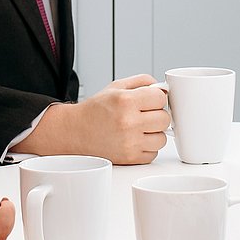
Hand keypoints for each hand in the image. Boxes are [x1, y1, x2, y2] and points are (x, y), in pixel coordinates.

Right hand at [21, 74, 168, 162]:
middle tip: (145, 115)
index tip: (150, 101)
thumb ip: (142, 81)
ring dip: (154, 133)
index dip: (157, 98)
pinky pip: (153, 154)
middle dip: (157, 115)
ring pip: (162, 138)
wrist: (75, 132)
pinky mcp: (129, 158)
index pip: (161, 98)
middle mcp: (128, 122)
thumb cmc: (95, 110)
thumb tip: (163, 88)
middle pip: (165, 119)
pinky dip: (147, 148)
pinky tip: (135, 140)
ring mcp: (129, 142)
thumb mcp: (116, 86)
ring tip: (140, 129)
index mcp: (125, 101)